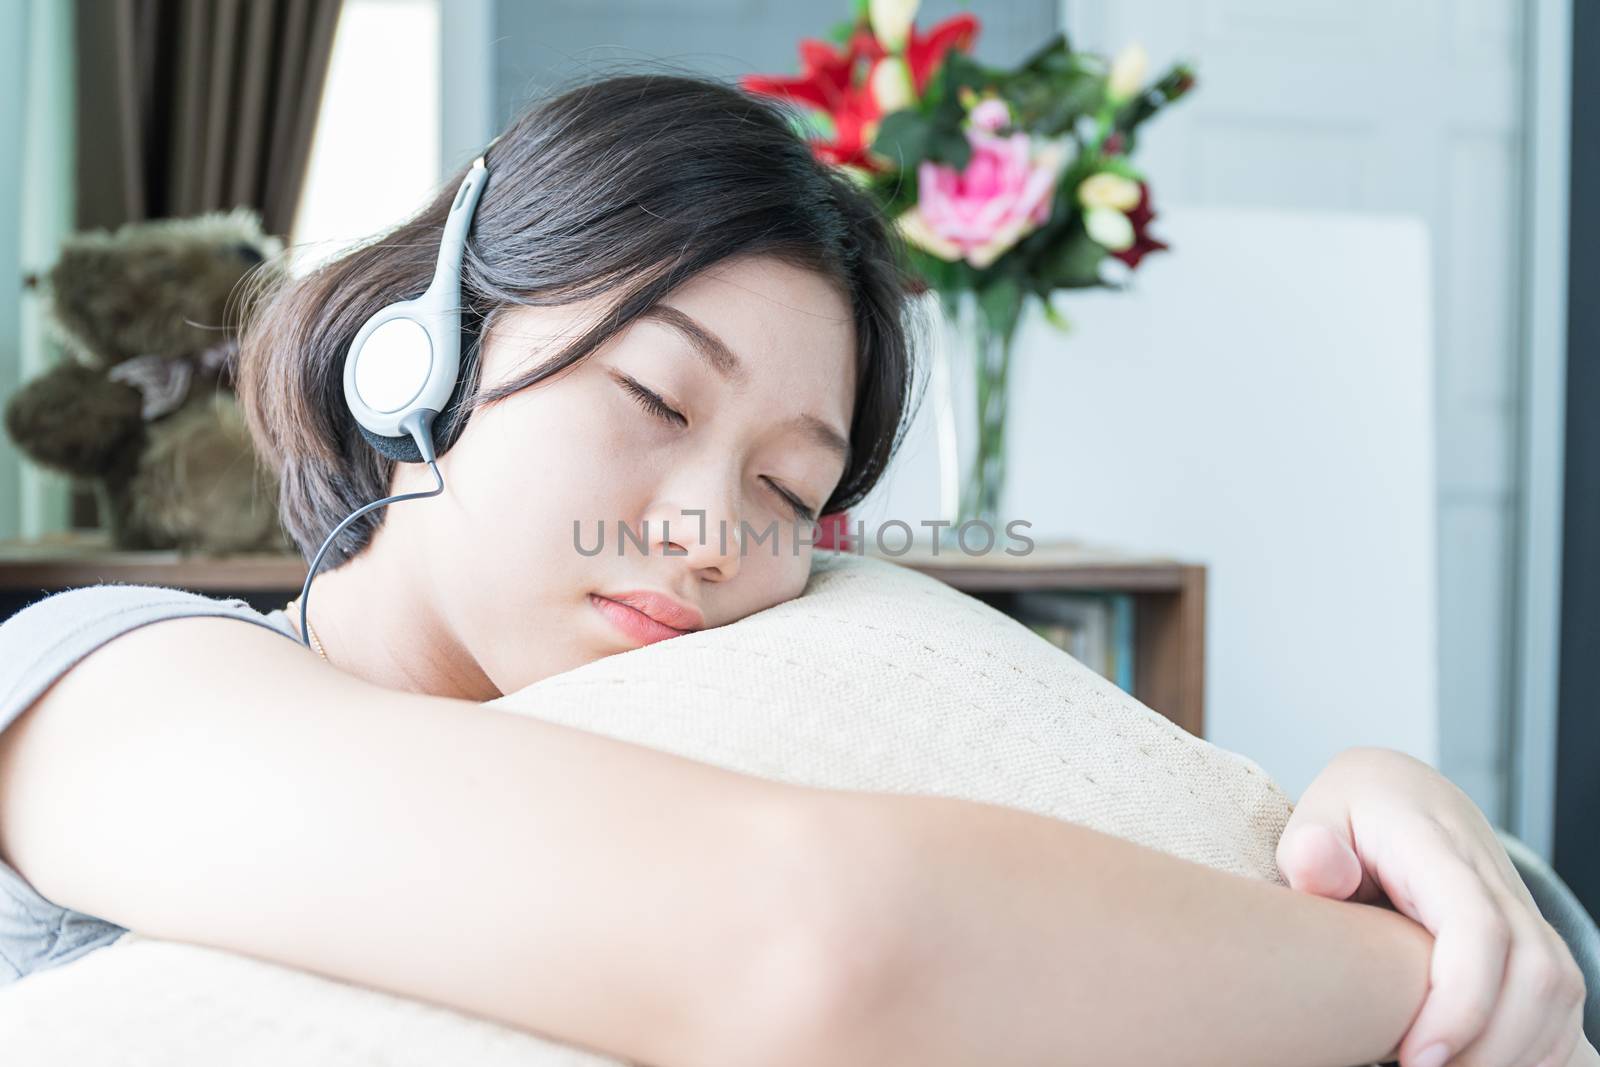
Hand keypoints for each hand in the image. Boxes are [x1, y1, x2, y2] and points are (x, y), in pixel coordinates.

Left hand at [1276, 746, 1587, 1066]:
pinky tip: (1485, 1064)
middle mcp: (1492, 877)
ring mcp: (1521, 906)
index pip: (1478, 927)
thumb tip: (1316, 862)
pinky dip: (1538, 1047)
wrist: (1396, 792)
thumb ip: (1311, 845)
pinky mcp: (1533, 935)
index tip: (1418, 1058)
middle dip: (1491, 1046)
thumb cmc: (1347, 816)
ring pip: (1559, 992)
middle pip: (1534, 973)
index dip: (1461, 1002)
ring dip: (1515, 1051)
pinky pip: (1563, 1001)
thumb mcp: (1316, 817)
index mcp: (1434, 846)